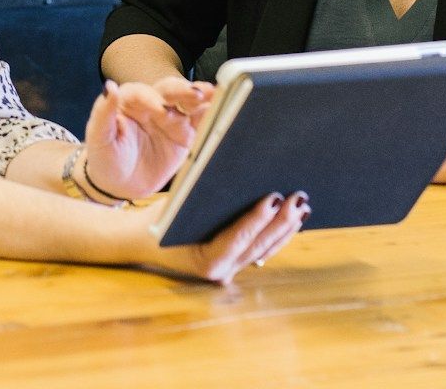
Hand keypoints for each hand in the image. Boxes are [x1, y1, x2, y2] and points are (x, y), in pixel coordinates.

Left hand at [80, 77, 215, 201]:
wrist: (120, 185)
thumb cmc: (105, 158)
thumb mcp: (98, 138)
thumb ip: (103, 113)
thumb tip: (109, 87)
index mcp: (129, 101)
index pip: (141, 93)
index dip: (151, 99)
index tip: (159, 110)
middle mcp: (153, 104)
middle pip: (169, 91)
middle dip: (183, 91)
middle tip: (196, 94)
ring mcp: (171, 118)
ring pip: (188, 102)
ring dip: (202, 97)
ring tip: (215, 94)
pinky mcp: (185, 134)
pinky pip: (200, 121)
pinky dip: (212, 114)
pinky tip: (224, 108)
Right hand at [134, 192, 308, 284]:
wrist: (142, 241)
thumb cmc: (158, 220)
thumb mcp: (176, 206)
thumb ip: (203, 196)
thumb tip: (236, 173)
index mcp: (204, 262)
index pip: (237, 239)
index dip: (257, 219)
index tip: (274, 198)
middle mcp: (220, 272)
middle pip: (258, 246)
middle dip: (281, 222)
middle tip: (298, 198)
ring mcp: (230, 271)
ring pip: (265, 250)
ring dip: (286, 229)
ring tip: (302, 206)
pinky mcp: (235, 263)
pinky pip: (261, 251)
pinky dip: (277, 234)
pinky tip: (293, 220)